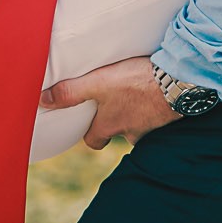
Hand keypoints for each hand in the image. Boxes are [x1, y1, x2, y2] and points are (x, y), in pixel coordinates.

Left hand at [39, 55, 185, 149]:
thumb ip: (71, 92)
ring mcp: (153, 127)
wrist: (179, 81)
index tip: (89, 124)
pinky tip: (160, 94)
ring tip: (140, 96)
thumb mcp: (98, 83)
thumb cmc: (137, 82)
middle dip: (116, 126)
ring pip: (142, 127)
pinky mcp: (171, 117)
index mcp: (111, 124)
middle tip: (117, 108)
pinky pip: (161, 117)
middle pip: (119, 135)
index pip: (94, 141)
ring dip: (140, 115)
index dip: (90, 134)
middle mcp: (131, 131)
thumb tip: (42, 101)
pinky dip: (159, 109)